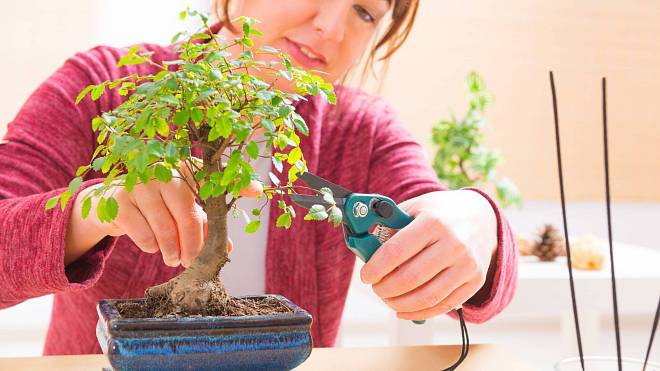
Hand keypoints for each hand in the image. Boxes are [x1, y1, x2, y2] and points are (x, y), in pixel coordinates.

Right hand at [64, 161, 262, 266]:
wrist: (111, 203)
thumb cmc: (157, 206)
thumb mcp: (182, 210)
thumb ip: (204, 224)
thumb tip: (227, 247)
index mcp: (184, 168)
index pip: (211, 177)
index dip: (234, 182)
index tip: (256, 191)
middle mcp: (163, 170)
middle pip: (188, 216)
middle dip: (193, 245)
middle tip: (192, 261)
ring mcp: (140, 183)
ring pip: (166, 230)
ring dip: (172, 252)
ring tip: (173, 258)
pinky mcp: (120, 201)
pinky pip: (145, 236)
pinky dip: (152, 247)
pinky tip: (152, 244)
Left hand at [360, 190, 497, 320]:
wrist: (481, 217)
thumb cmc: (440, 213)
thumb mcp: (415, 208)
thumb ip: (391, 226)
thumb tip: (365, 248)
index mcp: (434, 222)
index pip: (396, 251)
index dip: (375, 268)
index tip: (365, 276)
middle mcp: (454, 243)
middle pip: (410, 278)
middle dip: (385, 289)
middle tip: (376, 288)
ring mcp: (467, 264)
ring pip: (427, 297)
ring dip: (400, 304)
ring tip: (388, 299)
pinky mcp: (475, 281)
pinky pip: (443, 305)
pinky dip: (419, 313)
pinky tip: (403, 310)